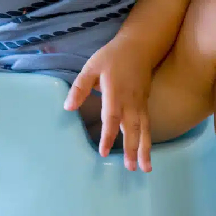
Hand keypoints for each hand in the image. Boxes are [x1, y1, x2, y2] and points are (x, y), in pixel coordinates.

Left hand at [65, 40, 153, 171]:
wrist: (140, 46)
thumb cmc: (113, 56)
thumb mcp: (91, 67)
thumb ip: (80, 88)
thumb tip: (68, 107)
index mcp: (115, 93)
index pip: (111, 118)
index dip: (108, 136)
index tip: (103, 152)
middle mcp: (130, 101)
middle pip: (132, 129)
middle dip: (132, 150)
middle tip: (132, 169)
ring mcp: (140, 103)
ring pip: (144, 130)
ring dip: (144, 149)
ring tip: (146, 168)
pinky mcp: (145, 104)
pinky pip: (147, 125)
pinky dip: (147, 140)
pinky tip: (145, 152)